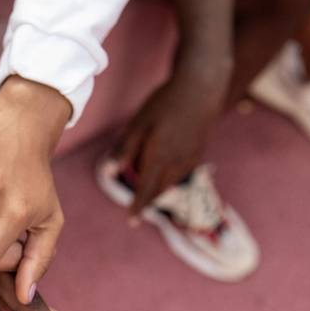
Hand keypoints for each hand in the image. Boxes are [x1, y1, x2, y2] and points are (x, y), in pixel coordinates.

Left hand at [115, 65, 229, 215]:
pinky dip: (170, 179)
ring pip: (171, 183)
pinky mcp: (198, 152)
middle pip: (159, 190)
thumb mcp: (138, 124)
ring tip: (147, 194)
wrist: (201, 89)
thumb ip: (124, 150)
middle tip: (136, 210)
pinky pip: (181, 174)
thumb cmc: (164, 104)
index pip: (145, 190)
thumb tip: (108, 174)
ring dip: (158, 190)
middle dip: (147, 200)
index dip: (138, 207)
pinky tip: (165, 175)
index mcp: (158, 158)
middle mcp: (176, 163)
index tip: (131, 221)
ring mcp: (190, 158)